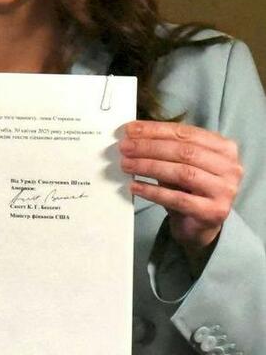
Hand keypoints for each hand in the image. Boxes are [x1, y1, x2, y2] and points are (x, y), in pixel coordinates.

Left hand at [119, 120, 242, 262]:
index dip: (155, 130)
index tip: (130, 129)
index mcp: (224, 148)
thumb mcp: (179, 163)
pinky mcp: (213, 212)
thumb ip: (164, 147)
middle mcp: (230, 167)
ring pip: (182, 173)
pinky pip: (178, 199)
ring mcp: (225, 190)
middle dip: (150, 148)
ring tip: (126, 164)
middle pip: (184, 152)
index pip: (186, 133)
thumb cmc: (187, 188)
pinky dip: (153, 191)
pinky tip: (135, 186)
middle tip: (124, 147)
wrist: (199, 225)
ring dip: (149, 166)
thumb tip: (132, 134)